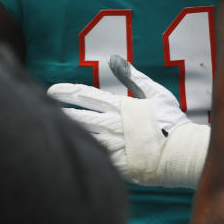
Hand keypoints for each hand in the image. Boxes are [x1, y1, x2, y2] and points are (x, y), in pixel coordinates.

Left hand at [48, 54, 208, 187]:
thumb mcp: (155, 92)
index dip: (66, 91)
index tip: (51, 90)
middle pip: (77, 116)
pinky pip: (94, 158)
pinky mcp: (115, 164)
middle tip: (43, 106)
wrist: (180, 151)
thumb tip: (114, 59)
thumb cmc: (170, 120)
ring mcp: (112, 145)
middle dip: (58, 110)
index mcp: (120, 106)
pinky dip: (82, 153)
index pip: (85, 95)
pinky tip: (71, 151)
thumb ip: (133, 76)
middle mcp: (112, 124)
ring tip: (51, 127)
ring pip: (81, 137)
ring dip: (66, 131)